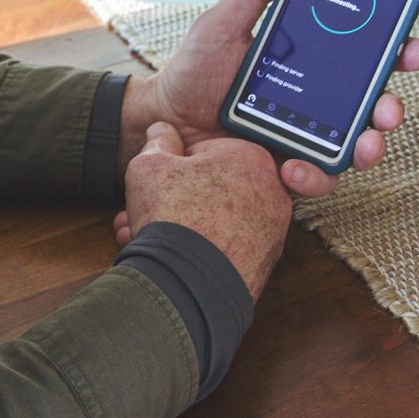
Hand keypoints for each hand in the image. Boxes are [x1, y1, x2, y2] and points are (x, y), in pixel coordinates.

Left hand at [115, 0, 418, 199]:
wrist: (164, 118)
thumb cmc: (195, 68)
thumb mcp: (221, 23)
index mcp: (312, 61)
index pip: (366, 55)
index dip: (398, 52)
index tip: (414, 49)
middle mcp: (318, 99)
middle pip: (373, 103)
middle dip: (393, 106)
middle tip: (390, 108)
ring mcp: (306, 134)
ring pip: (356, 145)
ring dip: (370, 147)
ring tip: (364, 145)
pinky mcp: (287, 165)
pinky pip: (316, 177)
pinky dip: (314, 176)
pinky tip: (294, 167)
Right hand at [122, 122, 287, 299]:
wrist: (188, 285)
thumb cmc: (173, 217)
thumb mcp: (150, 164)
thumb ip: (158, 141)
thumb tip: (163, 131)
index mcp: (251, 158)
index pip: (204, 150)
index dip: (174, 163)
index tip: (158, 178)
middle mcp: (272, 193)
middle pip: (212, 186)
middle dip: (175, 197)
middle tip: (146, 207)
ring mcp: (271, 233)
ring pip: (216, 219)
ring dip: (182, 224)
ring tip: (146, 235)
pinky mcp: (262, 265)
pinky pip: (224, 247)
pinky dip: (199, 249)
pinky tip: (169, 254)